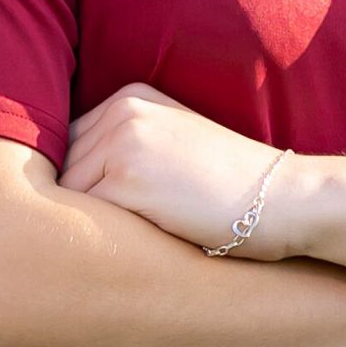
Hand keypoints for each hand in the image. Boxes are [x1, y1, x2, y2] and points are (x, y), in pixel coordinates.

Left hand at [56, 82, 301, 259]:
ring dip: (86, 224)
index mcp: (132, 97)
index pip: (70, 143)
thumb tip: (63, 183)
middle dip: (77, 204)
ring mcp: (122, 143)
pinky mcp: (125, 180)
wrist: (283, 198)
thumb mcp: (176, 142)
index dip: (80, 183)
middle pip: (61, 168)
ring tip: (122, 241)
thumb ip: (125, 145)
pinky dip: (97, 240)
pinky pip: (82, 220)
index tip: (102, 210)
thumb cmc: (232, 184)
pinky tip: (128, 249)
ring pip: (66, 196)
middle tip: (106, 232)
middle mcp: (123, 111)